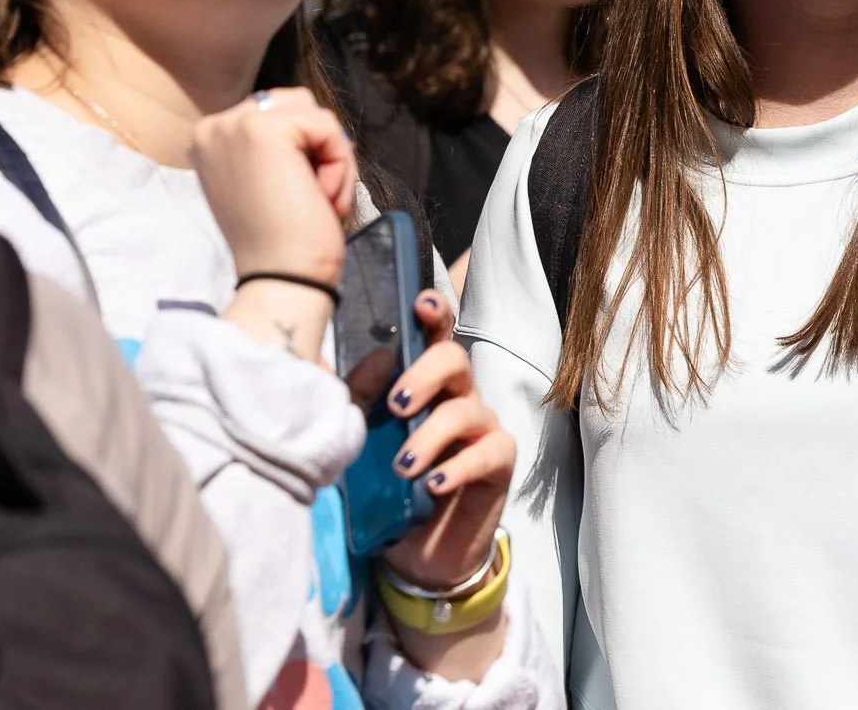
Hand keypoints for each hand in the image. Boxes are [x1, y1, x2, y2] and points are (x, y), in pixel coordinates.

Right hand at [189, 87, 355, 282]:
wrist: (280, 279)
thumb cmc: (283, 243)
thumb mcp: (265, 182)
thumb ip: (274, 147)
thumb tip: (314, 122)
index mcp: (209, 140)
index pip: (277, 115)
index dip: (304, 153)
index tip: (293, 199)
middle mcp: (213, 127)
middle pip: (298, 107)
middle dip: (319, 150)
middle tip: (312, 199)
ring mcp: (234, 125)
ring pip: (315, 115)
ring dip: (332, 158)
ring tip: (317, 198)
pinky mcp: (263, 130)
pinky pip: (328, 128)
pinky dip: (340, 165)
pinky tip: (321, 199)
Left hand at [379, 291, 514, 592]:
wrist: (414, 553)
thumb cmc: (387, 488)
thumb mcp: (360, 442)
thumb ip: (359, 399)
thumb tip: (375, 355)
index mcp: (426, 384)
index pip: (435, 336)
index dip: (435, 312)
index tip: (421, 304)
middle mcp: (458, 396)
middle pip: (456, 359)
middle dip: (426, 373)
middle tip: (396, 406)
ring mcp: (482, 428)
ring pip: (467, 409)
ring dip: (431, 435)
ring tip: (403, 466)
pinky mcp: (498, 465)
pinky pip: (489, 452)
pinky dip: (459, 466)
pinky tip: (434, 485)